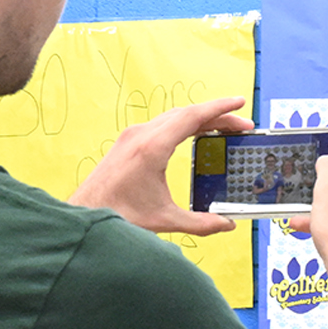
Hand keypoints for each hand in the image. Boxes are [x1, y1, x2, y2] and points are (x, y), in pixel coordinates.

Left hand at [70, 97, 250, 235]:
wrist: (84, 215)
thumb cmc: (118, 215)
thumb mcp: (165, 220)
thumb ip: (201, 223)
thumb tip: (227, 225)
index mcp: (152, 147)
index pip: (192, 117)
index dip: (219, 109)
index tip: (239, 103)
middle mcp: (141, 135)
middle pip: (186, 114)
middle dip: (217, 116)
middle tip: (242, 126)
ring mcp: (132, 136)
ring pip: (173, 117)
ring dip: (199, 119)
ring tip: (223, 128)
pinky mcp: (127, 142)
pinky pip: (161, 124)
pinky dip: (183, 125)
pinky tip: (194, 135)